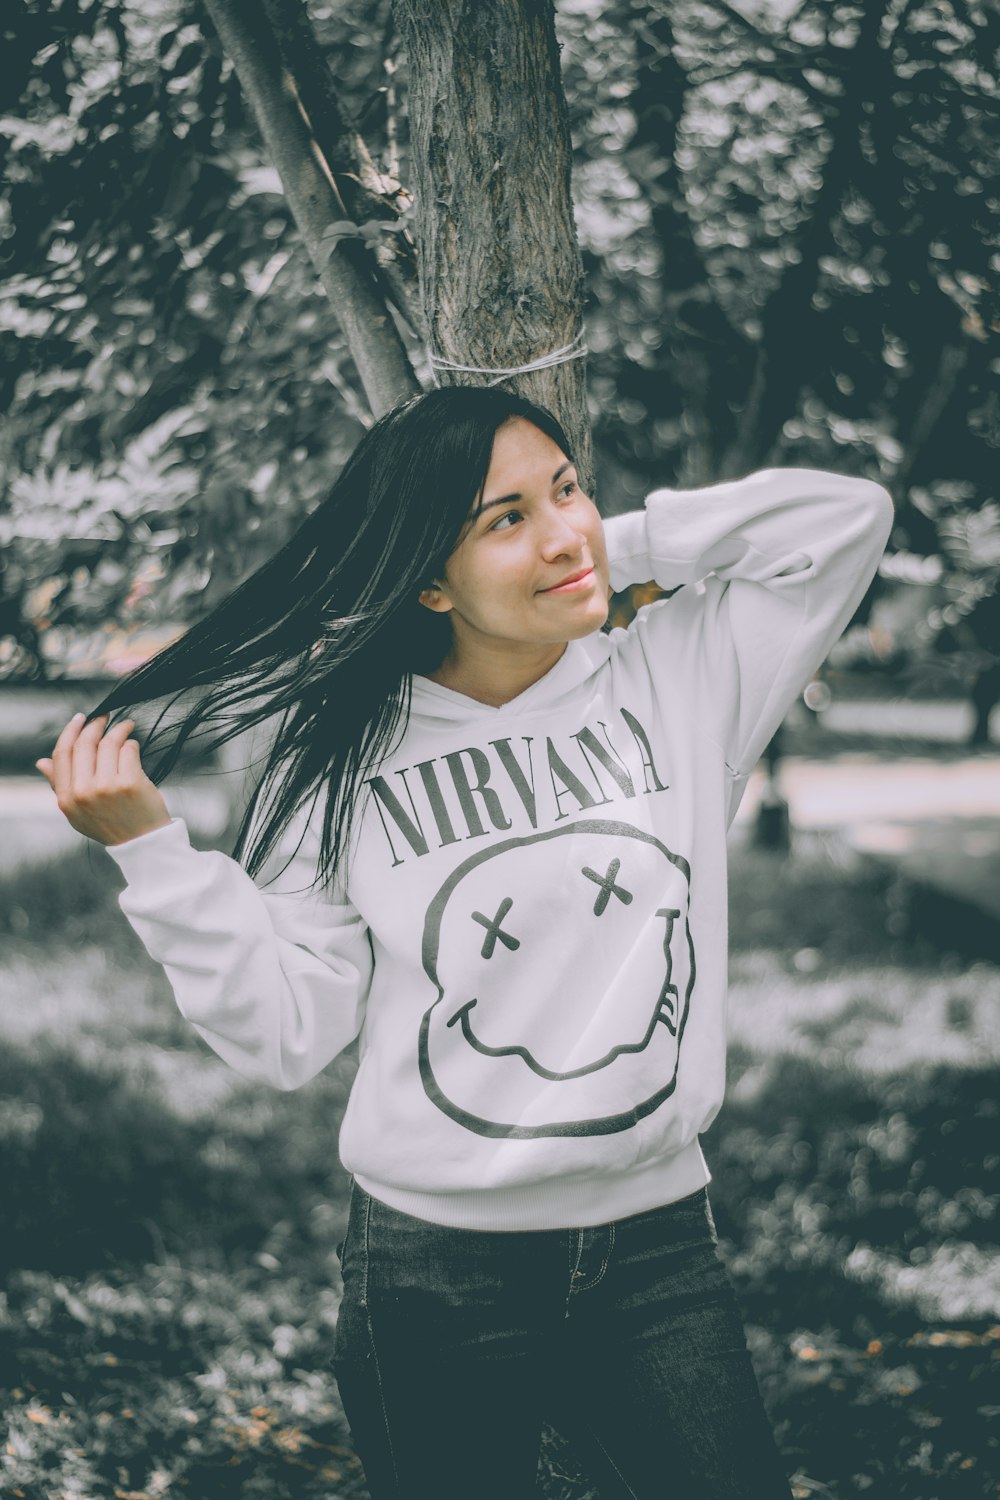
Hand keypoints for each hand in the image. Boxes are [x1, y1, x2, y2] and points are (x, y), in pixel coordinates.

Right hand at [36, 712, 171, 846]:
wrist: (142, 843)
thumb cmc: (111, 824)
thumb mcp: (77, 812)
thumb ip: (59, 786)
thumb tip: (41, 762)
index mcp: (66, 798)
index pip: (62, 754)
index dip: (70, 731)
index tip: (80, 718)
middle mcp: (83, 792)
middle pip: (85, 744)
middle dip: (96, 724)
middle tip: (106, 716)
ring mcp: (107, 787)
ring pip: (109, 743)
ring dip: (119, 730)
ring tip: (127, 727)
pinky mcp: (130, 783)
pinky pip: (129, 750)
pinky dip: (132, 744)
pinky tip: (134, 746)